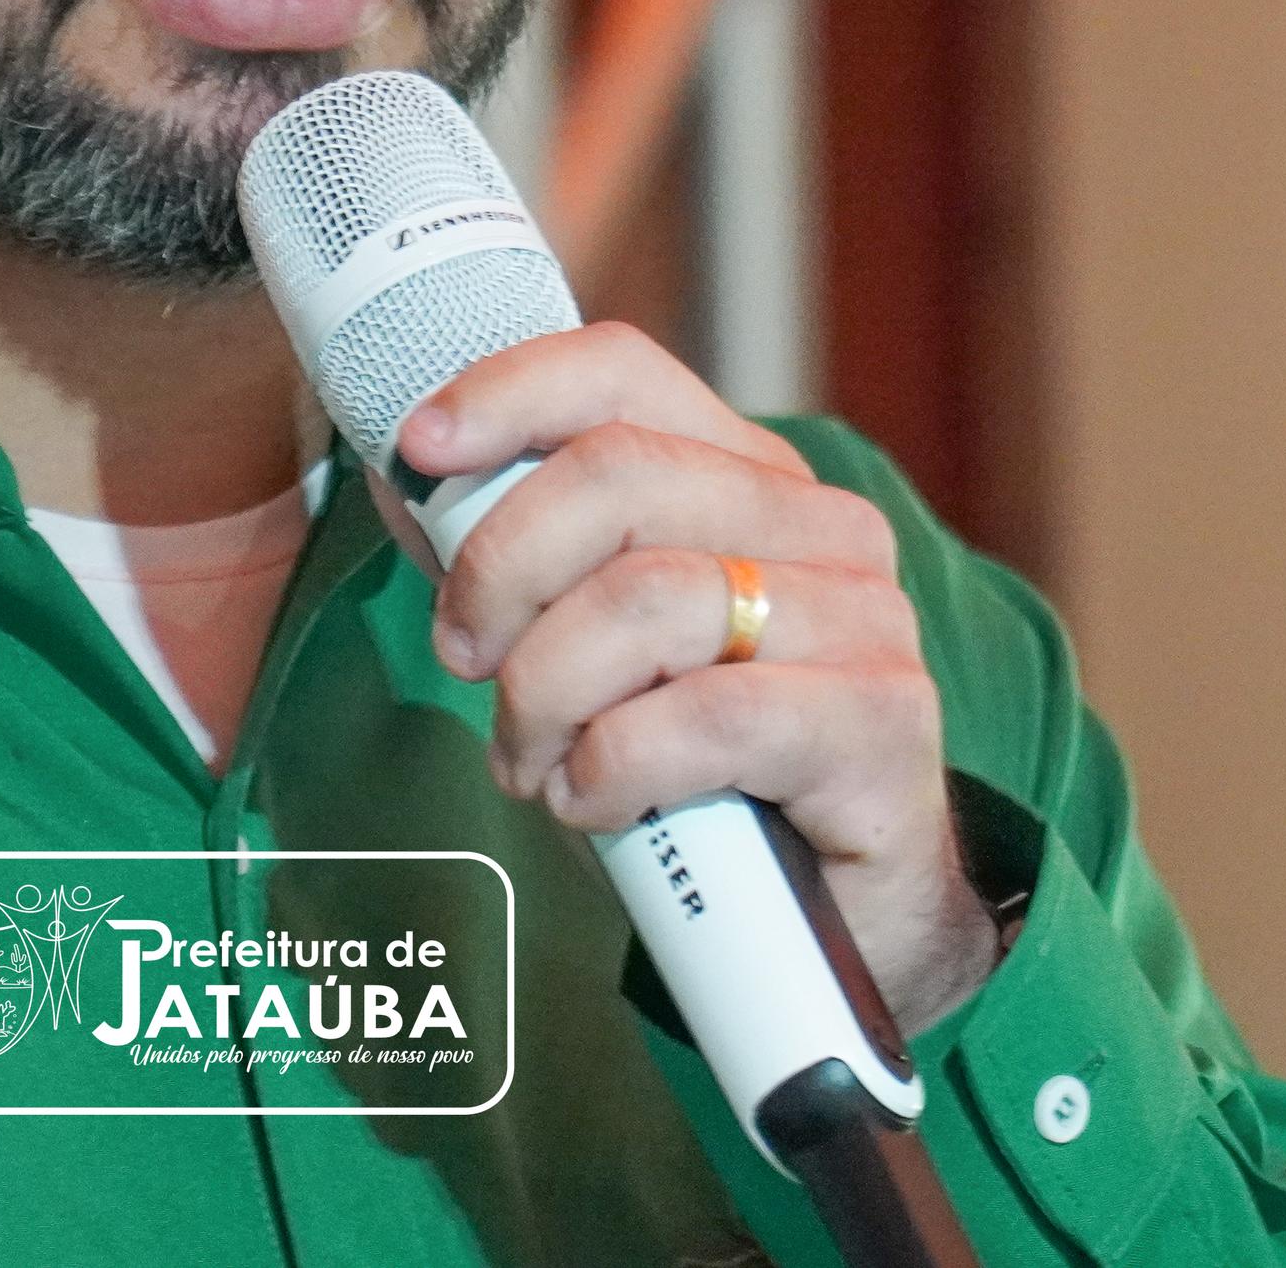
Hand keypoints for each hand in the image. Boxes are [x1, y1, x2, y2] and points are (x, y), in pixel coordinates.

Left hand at [393, 321, 999, 1033]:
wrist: (837, 914)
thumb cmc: (694, 770)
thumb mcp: (596, 645)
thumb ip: (523, 560)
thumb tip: (404, 472)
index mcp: (746, 476)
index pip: (622, 372)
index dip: (507, 393)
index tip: (418, 449)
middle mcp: (819, 523)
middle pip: (618, 476)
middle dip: (502, 570)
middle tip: (465, 658)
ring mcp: (863, 617)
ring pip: (651, 599)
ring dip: (547, 691)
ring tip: (530, 760)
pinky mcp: (881, 720)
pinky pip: (709, 717)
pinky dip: (615, 766)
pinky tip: (593, 802)